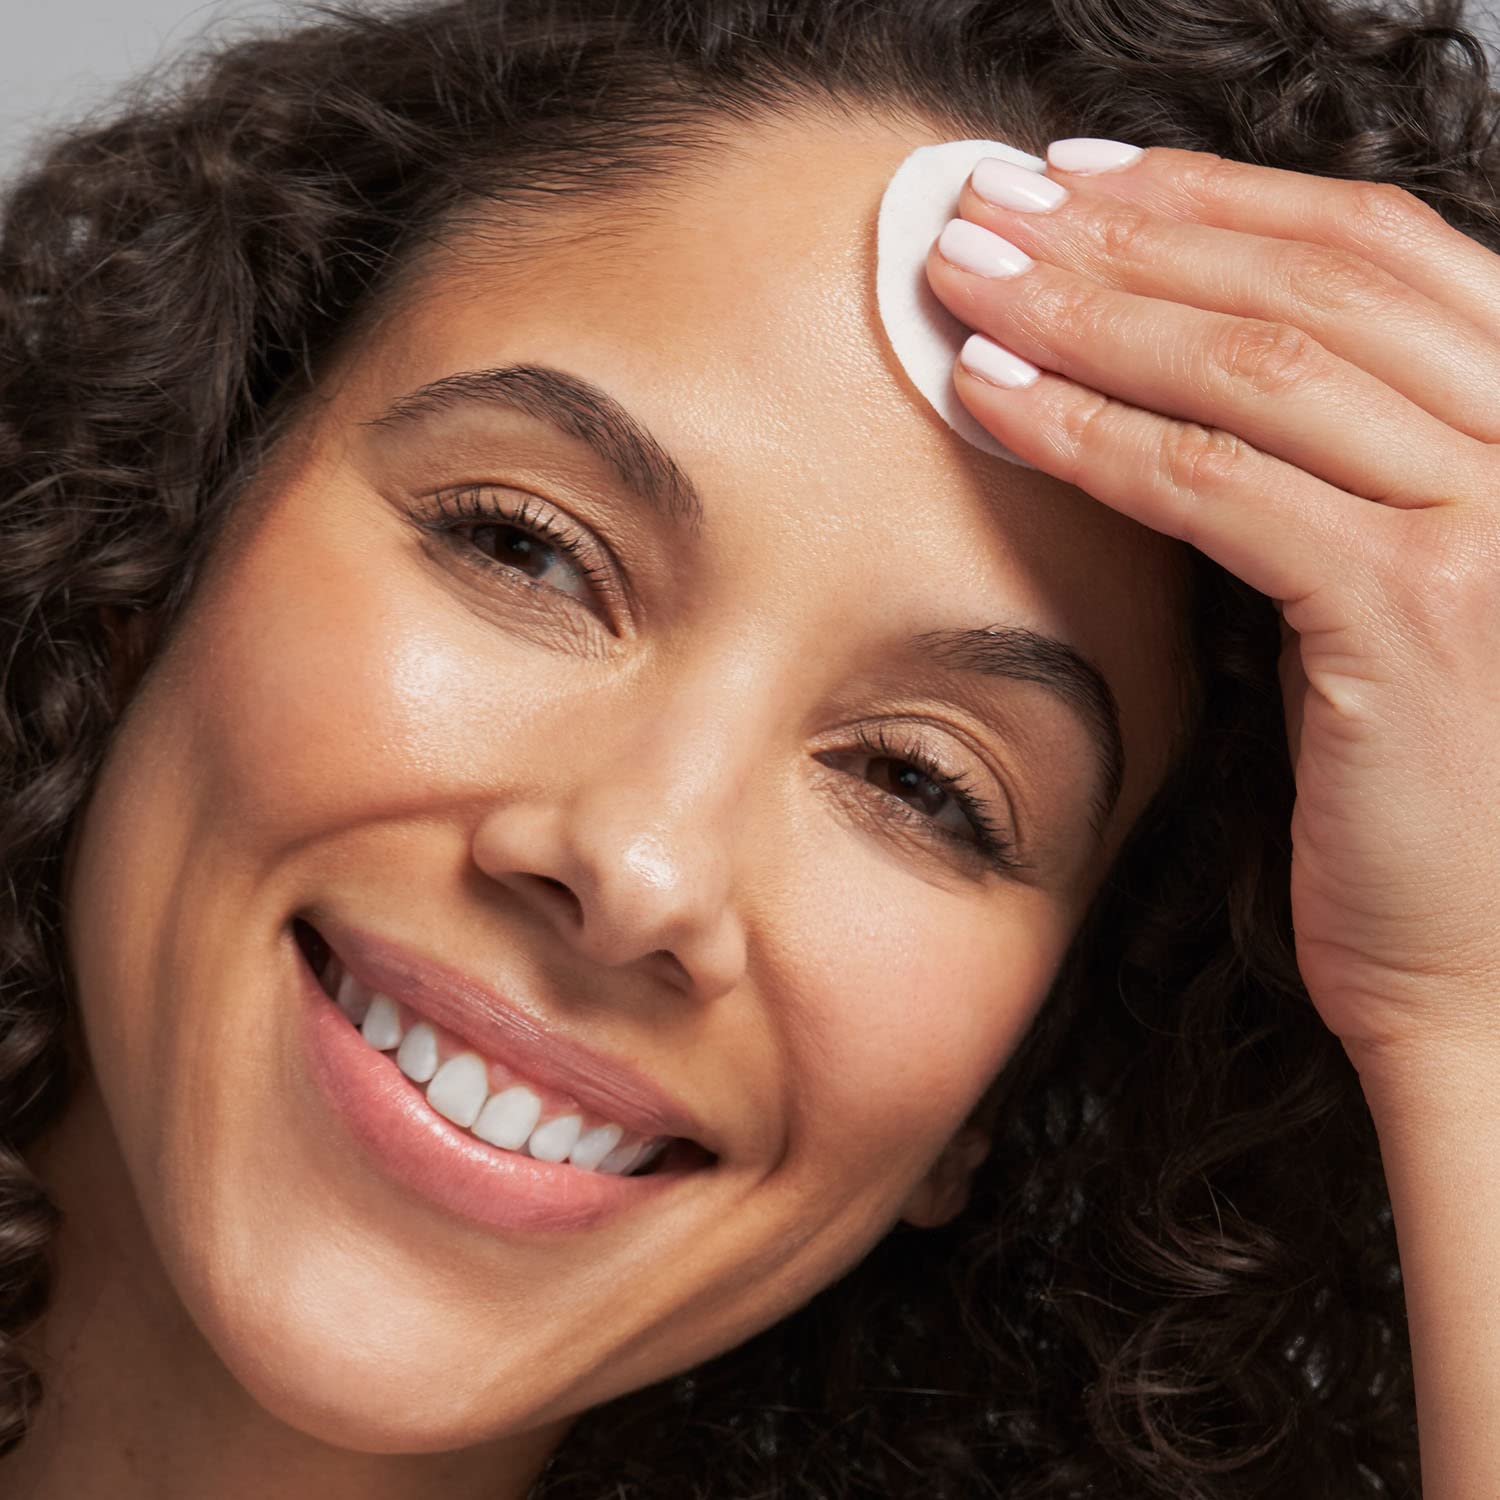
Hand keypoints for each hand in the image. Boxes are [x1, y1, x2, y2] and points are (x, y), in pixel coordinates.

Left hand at [923, 140, 1499, 1077]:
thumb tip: (1165, 389)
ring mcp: (1495, 527)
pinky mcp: (1420, 615)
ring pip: (1259, 365)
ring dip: (1088, 309)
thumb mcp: (1381, 597)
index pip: (1372, 251)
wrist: (1487, 968)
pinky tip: (988, 400)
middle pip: (1310, 279)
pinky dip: (1090, 434)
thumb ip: (1316, 482)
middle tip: (985, 205)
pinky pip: (1218, 489)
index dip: (1215, 195)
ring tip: (961, 277)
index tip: (1080, 175)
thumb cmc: (1421, 794)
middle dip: (1127, 230)